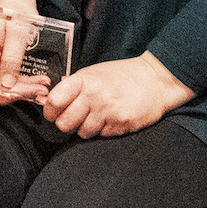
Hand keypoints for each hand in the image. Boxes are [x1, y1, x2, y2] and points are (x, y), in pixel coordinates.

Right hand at [0, 0, 40, 103]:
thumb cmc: (14, 13)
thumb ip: (12, 56)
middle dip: (9, 93)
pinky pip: (15, 83)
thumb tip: (8, 83)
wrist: (21, 8)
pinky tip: (40, 84)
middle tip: (30, 91)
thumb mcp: (16, 31)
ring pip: (4, 87)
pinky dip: (28, 86)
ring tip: (42, 88)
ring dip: (23, 91)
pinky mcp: (7, 68)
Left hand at [41, 52, 193, 138]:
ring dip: (86, 128)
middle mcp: (94, 96)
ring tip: (96, 116)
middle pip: (64, 124)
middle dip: (66, 123)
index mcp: (84, 80)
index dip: (50, 110)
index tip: (53, 112)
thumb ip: (74, 85)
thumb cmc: (123, 75)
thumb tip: (53, 99)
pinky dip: (104, 130)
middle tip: (74, 118)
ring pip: (82, 133)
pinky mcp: (121, 125)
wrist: (155, 80)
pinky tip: (111, 118)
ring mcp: (108, 112)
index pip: (55, 101)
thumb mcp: (95, 72)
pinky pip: (102, 135)